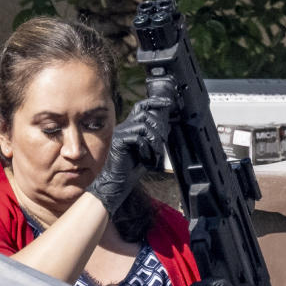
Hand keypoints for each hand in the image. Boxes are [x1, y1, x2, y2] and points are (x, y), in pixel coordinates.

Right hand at [86, 91, 171, 215]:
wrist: (116, 183)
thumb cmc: (130, 170)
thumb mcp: (148, 151)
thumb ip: (155, 138)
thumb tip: (168, 127)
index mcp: (130, 127)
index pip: (141, 107)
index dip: (155, 102)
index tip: (168, 103)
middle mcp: (124, 127)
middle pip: (145, 114)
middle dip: (159, 125)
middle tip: (163, 140)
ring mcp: (120, 133)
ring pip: (143, 125)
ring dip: (155, 139)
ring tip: (156, 152)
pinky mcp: (118, 142)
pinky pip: (137, 138)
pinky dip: (146, 148)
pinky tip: (146, 158)